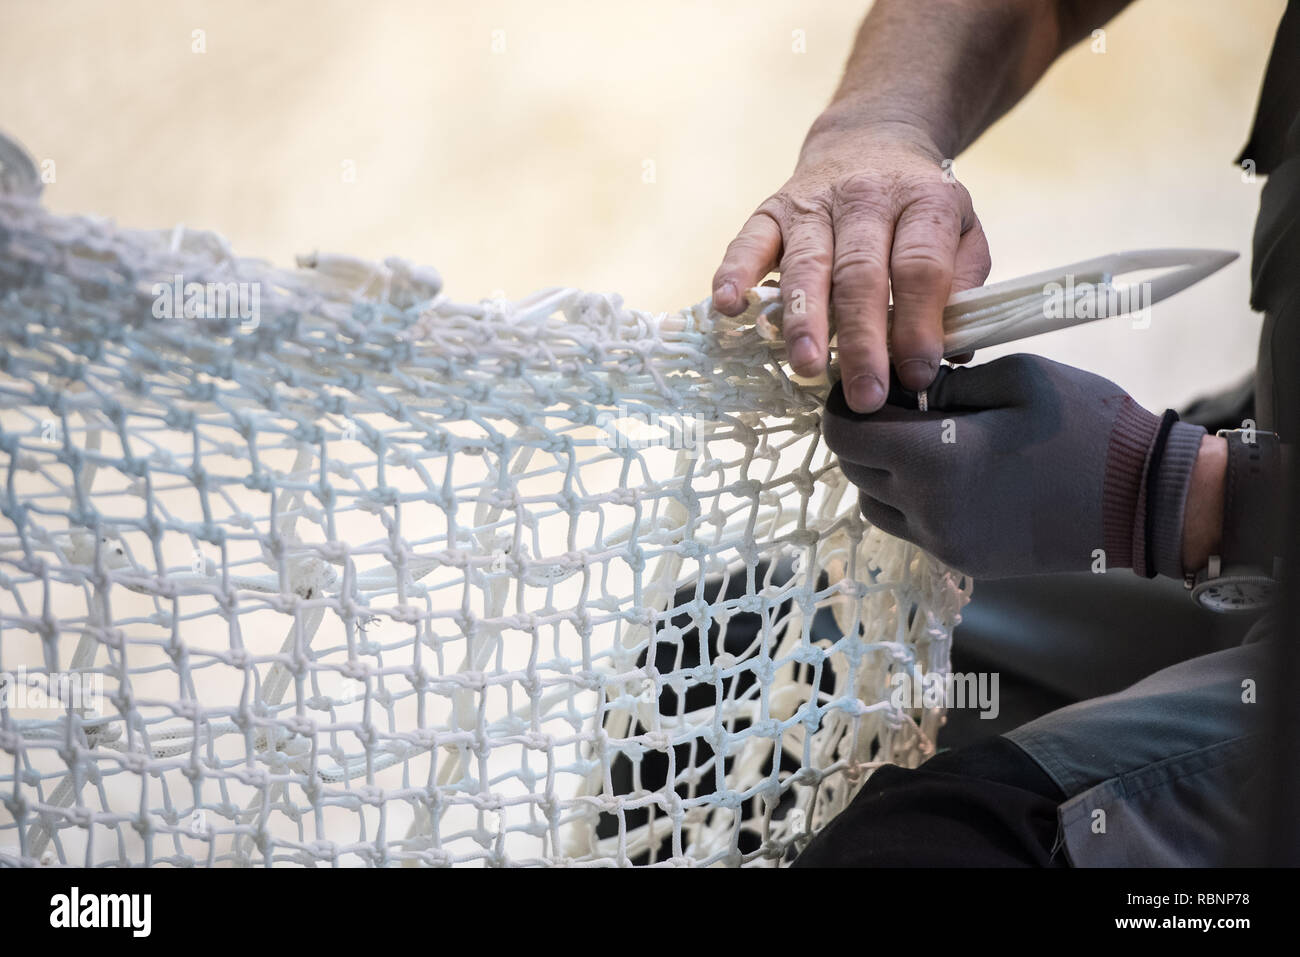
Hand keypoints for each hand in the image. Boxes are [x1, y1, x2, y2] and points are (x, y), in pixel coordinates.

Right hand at [711, 116, 989, 411]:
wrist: (871, 139)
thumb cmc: (917, 206)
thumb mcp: (961, 232)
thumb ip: (962, 287)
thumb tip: (951, 352)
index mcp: (924, 202)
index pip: (920, 267)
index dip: (919, 324)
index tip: (918, 373)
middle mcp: (866, 197)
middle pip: (860, 274)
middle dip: (862, 340)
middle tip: (865, 394)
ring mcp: (813, 202)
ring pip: (806, 265)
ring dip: (803, 320)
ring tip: (807, 367)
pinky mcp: (771, 209)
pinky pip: (748, 242)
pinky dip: (734, 274)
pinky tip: (729, 308)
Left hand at [821, 354, 1208, 578]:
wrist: (1147, 500)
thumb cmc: (1088, 425)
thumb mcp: (1015, 378)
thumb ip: (944, 383)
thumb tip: (901, 388)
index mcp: (933, 458)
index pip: (843, 434)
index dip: (843, 404)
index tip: (868, 382)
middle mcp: (927, 510)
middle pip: (853, 469)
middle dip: (865, 433)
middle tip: (901, 403)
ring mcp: (943, 543)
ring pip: (875, 503)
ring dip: (884, 470)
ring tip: (928, 438)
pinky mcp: (962, 560)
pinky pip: (910, 527)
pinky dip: (913, 498)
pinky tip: (954, 470)